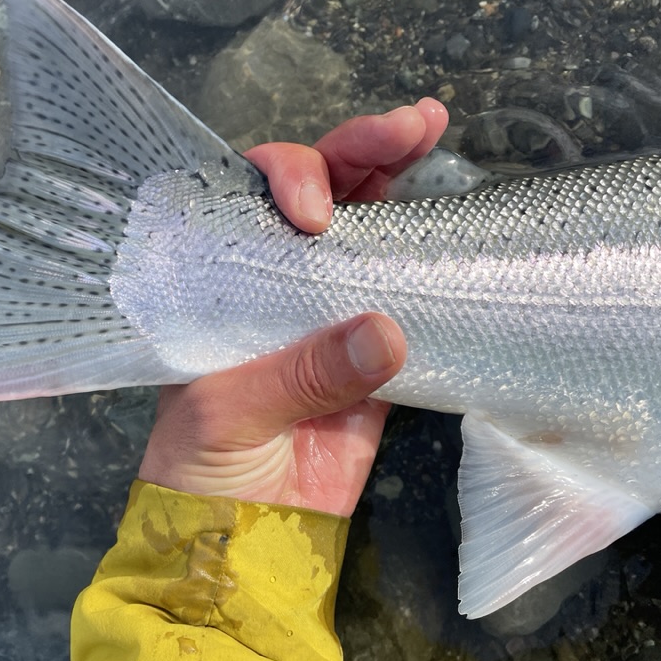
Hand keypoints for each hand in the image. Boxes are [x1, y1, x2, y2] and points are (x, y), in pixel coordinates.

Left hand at [137, 98, 447, 516]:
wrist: (245, 537)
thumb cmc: (202, 467)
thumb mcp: (230, 414)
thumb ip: (301, 372)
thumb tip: (387, 329)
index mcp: (224, 280)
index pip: (251, 199)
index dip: (287, 179)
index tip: (314, 209)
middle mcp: (277, 280)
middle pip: (322, 197)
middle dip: (362, 151)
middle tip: (413, 123)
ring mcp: (331, 313)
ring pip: (369, 232)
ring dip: (400, 183)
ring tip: (432, 129)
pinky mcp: (376, 354)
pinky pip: (408, 300)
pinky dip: (433, 266)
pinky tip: (458, 231)